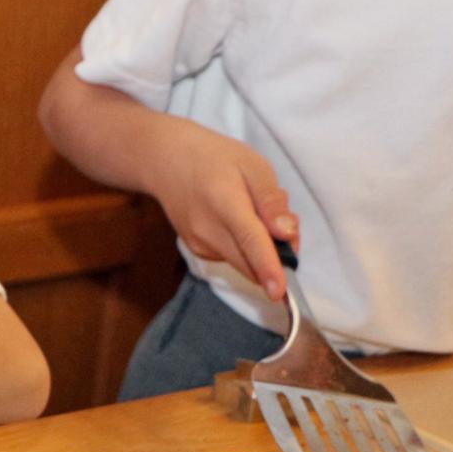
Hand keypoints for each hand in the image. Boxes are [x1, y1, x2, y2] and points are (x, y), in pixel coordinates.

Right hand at [145, 124, 299, 299]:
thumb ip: (271, 200)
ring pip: (244, 264)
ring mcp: (199, 245)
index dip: (267, 267)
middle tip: (286, 224)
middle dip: (278, 257)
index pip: (250, 240)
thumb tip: (287, 234)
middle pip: (250, 263)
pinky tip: (238, 221)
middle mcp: (207, 231)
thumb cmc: (214, 158)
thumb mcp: (252, 165)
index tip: (279, 292)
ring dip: (263, 252)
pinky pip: (234, 259)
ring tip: (257, 214)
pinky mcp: (197, 251)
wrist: (165, 163)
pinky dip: (247, 249)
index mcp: (224, 203)